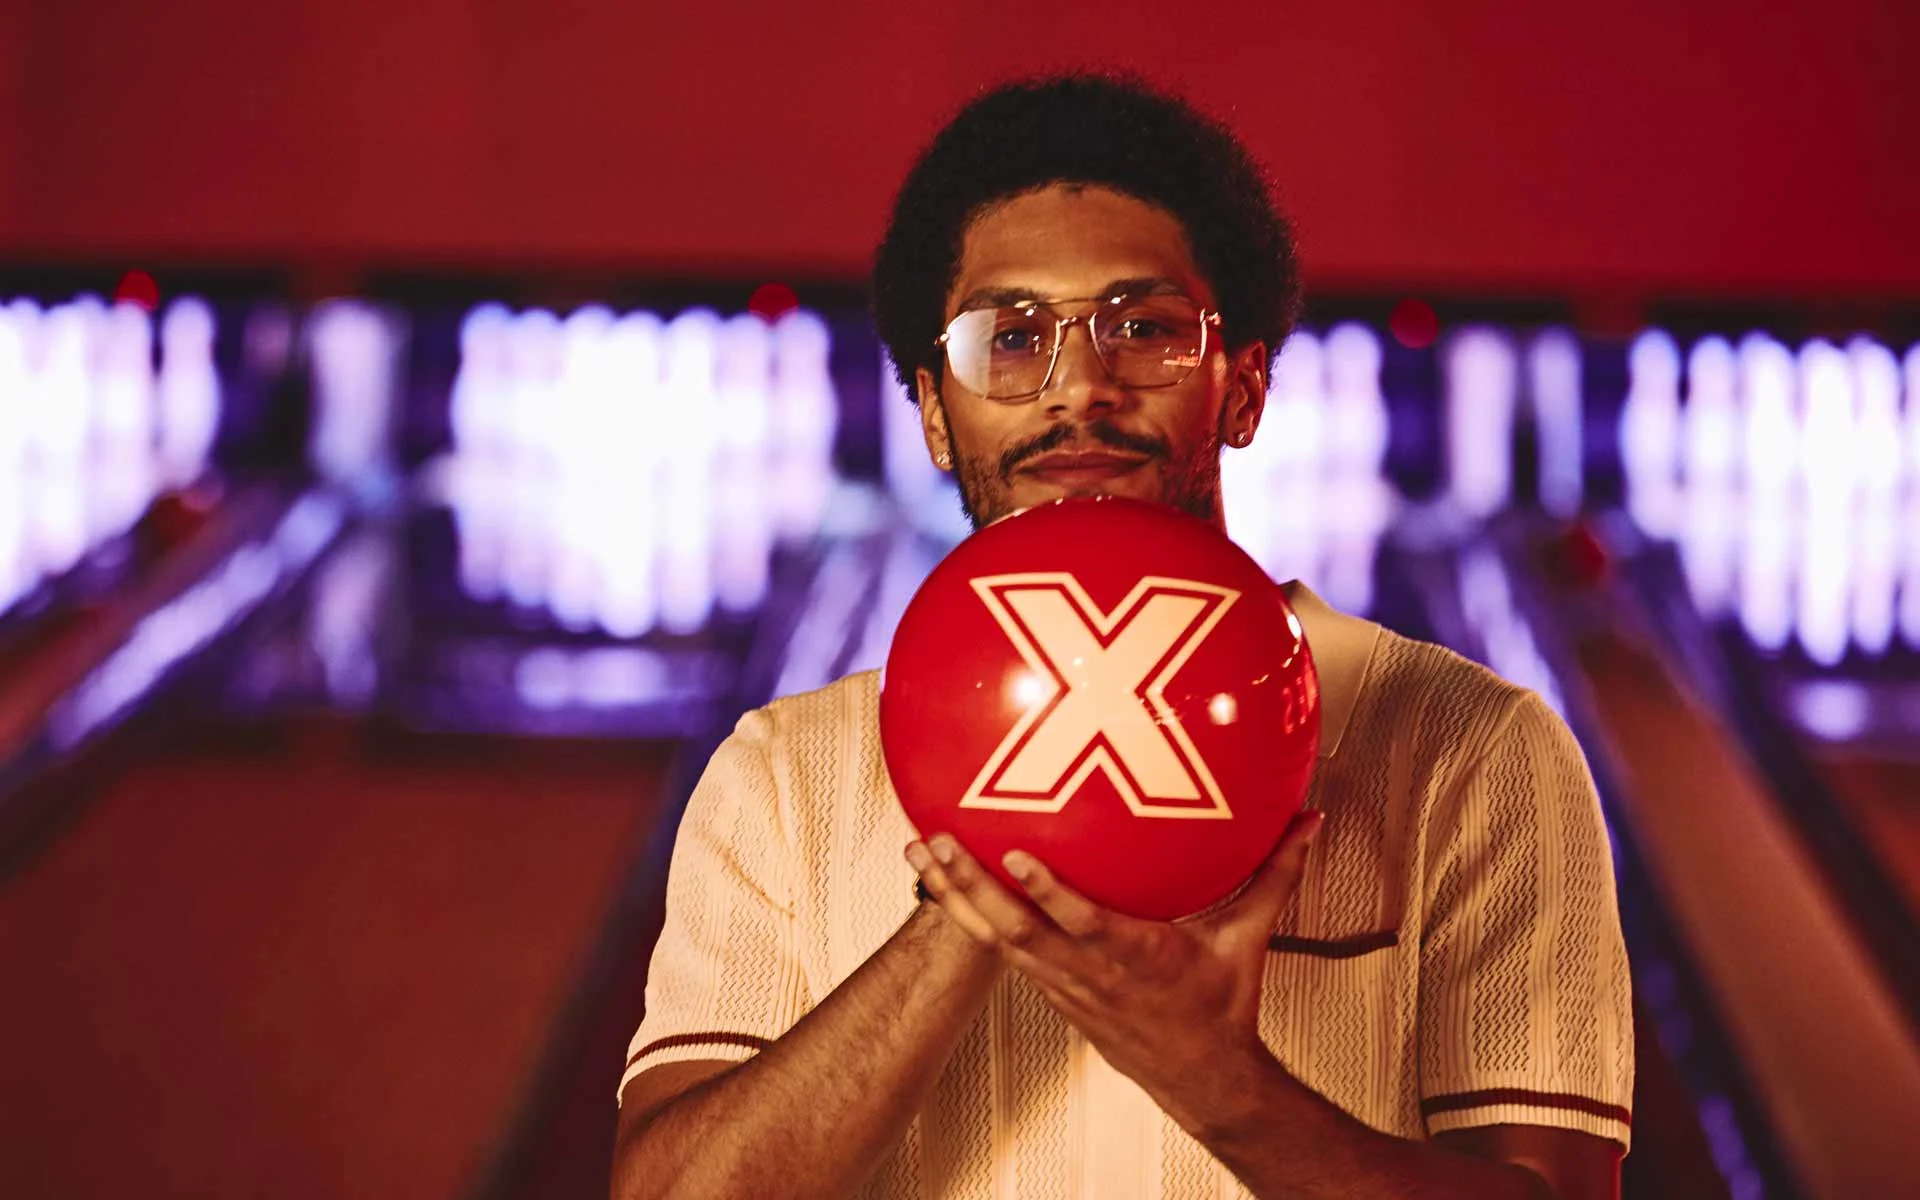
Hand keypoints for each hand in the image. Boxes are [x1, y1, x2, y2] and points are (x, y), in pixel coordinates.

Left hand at [904, 810, 1323, 1111]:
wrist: (1201, 1078)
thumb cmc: (1223, 1004)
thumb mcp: (1250, 937)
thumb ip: (1274, 872)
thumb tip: (1308, 816)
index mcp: (1137, 957)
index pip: (1085, 924)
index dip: (1048, 893)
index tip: (1016, 853)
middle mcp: (1089, 972)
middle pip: (1016, 929)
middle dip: (970, 885)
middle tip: (933, 838)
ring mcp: (1063, 983)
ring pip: (996, 938)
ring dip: (954, 896)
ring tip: (918, 849)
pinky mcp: (1051, 987)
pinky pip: (1001, 947)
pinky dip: (968, 915)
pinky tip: (942, 880)